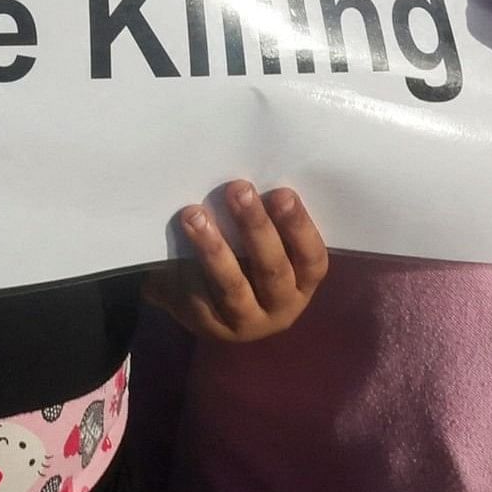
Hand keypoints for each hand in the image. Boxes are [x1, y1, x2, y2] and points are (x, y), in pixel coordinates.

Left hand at [143, 180, 326, 342]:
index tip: (282, 193)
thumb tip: (253, 165)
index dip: (299, 227)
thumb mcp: (263, 242)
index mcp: (303, 281)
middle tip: (238, 189)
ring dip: (214, 249)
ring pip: (233, 287)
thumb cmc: (244, 255)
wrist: (200, 295)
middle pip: (272, 270)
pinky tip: (180, 240)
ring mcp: (245, 322)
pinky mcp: (210, 326)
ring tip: (194, 215)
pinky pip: (201, 297)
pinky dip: (189, 268)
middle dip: (256, 227)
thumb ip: (268, 216)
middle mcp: (281, 307)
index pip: (312, 258)